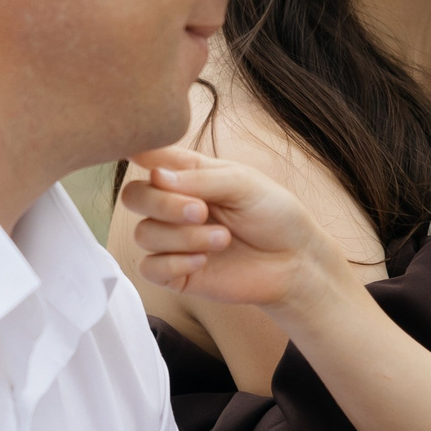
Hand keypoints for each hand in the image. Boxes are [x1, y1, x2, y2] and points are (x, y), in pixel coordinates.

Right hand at [119, 144, 339, 313]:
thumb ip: (199, 177)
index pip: (147, 157)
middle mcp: (174, 205)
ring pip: (144, 233)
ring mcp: (173, 241)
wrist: (296, 262)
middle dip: (163, 203)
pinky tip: (203, 261)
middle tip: (201, 211)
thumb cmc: (274, 215)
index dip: (139, 156)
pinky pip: (149, 268)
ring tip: (223, 239)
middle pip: (134, 196)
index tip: (153, 164)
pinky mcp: (176, 274)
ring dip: (182, 237)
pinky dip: (173, 262)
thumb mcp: (243, 183)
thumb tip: (155, 176)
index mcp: (188, 174)